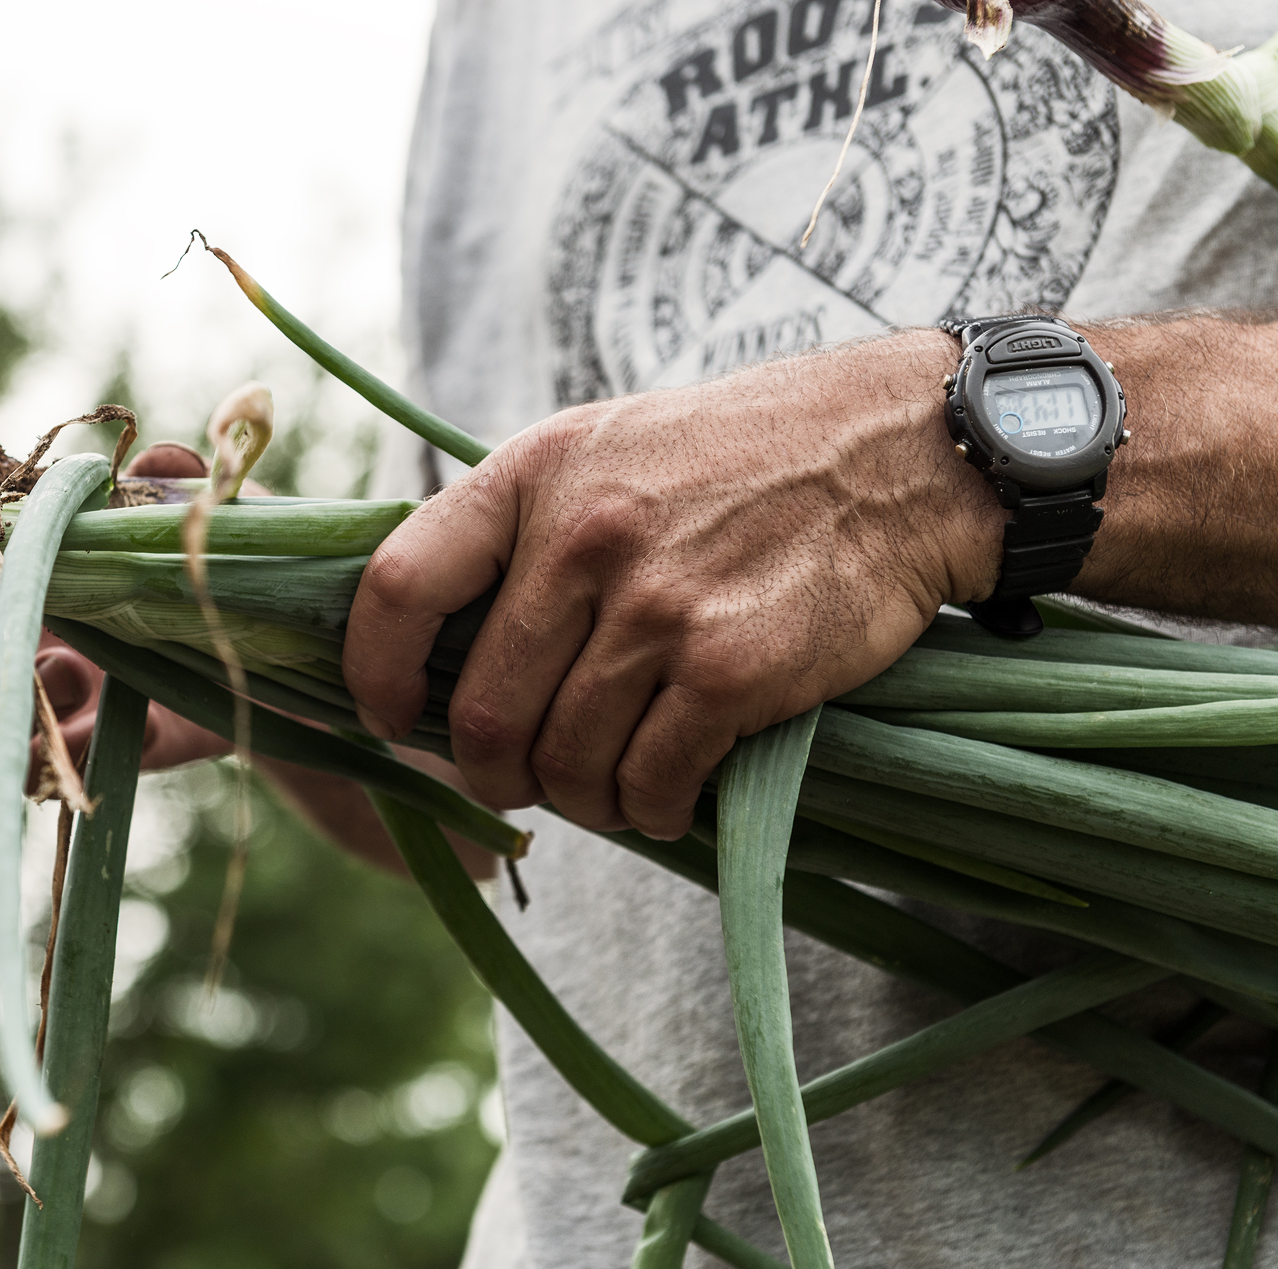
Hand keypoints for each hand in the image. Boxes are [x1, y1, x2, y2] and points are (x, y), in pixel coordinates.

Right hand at [0, 443, 237, 777]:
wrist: (288, 644)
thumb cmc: (211, 558)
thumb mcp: (199, 514)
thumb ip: (174, 486)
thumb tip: (156, 461)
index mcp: (18, 561)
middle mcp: (20, 632)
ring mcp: (61, 697)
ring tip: (57, 678)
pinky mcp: (118, 744)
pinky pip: (72, 764)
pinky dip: (72, 753)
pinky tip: (83, 739)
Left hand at [344, 330, 1001, 839]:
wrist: (901, 451)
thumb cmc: (740, 459)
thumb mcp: (606, 448)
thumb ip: (520, 528)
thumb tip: (441, 646)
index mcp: (534, 475)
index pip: (400, 586)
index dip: (376, 673)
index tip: (390, 718)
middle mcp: (583, 539)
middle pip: (482, 710)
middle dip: (490, 772)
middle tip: (520, 781)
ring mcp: (658, 606)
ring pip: (565, 762)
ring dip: (580, 800)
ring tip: (610, 787)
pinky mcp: (733, 667)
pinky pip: (651, 782)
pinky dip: (650, 811)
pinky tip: (668, 796)